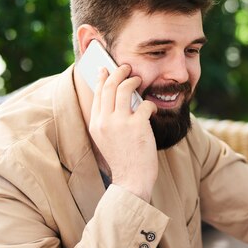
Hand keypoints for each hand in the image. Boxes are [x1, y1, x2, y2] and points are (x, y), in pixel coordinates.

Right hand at [89, 64, 157, 201]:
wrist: (131, 179)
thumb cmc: (123, 160)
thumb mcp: (106, 139)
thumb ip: (108, 121)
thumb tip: (118, 100)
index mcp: (95, 124)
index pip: (97, 94)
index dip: (102, 78)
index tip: (106, 69)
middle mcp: (105, 121)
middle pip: (109, 86)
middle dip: (118, 72)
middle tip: (126, 68)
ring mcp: (120, 122)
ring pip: (125, 89)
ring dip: (133, 81)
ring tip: (139, 79)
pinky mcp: (137, 125)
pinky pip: (144, 104)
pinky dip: (149, 104)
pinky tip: (151, 108)